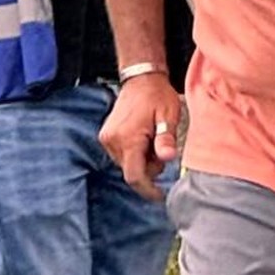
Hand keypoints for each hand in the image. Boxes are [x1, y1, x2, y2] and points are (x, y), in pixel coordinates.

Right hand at [98, 74, 179, 198]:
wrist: (140, 78)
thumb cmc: (157, 95)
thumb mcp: (168, 115)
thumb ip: (165, 138)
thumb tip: (167, 157)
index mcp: (128, 138)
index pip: (135, 176)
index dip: (148, 190)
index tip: (160, 195)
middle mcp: (112, 141)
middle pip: (132, 171)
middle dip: (149, 168)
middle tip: (161, 149)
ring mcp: (107, 139)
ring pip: (127, 164)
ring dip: (142, 160)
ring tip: (152, 139)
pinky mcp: (106, 136)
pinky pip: (122, 155)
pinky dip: (135, 153)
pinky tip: (143, 138)